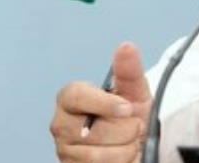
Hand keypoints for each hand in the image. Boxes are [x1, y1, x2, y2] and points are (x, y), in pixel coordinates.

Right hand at [51, 42, 152, 162]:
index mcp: (70, 100)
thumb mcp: (135, 92)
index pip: (75, 96)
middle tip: (128, 125)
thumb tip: (126, 47)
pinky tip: (122, 155)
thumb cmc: (131, 116)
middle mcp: (61, 125)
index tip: (127, 107)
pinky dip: (123, 161)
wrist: (137, 144)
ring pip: (102, 154)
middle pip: (95, 129)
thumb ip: (129, 70)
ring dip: (126, 148)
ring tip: (126, 141)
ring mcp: (66, 151)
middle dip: (124, 128)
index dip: (104, 103)